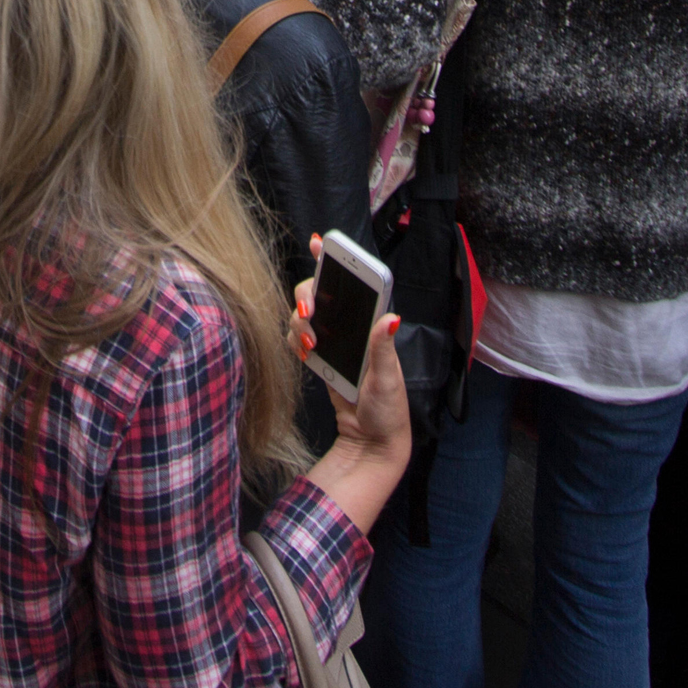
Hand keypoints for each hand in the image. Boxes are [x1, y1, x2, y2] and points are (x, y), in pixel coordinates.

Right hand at [290, 235, 412, 531]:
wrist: (370, 443)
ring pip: (304, 314)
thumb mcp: (388, 380)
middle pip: (318, 293)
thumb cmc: (389, 411)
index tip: (320, 243)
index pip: (355, 284)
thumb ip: (382, 349)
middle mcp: (351, 326)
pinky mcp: (319, 358)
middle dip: (306, 295)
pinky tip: (303, 352)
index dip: (336, 261)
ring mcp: (332, 341)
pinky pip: (298, 338)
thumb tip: (391, 318)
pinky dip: (295, 340)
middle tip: (309, 312)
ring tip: (310, 343)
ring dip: (299, 322)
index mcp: (373, 325)